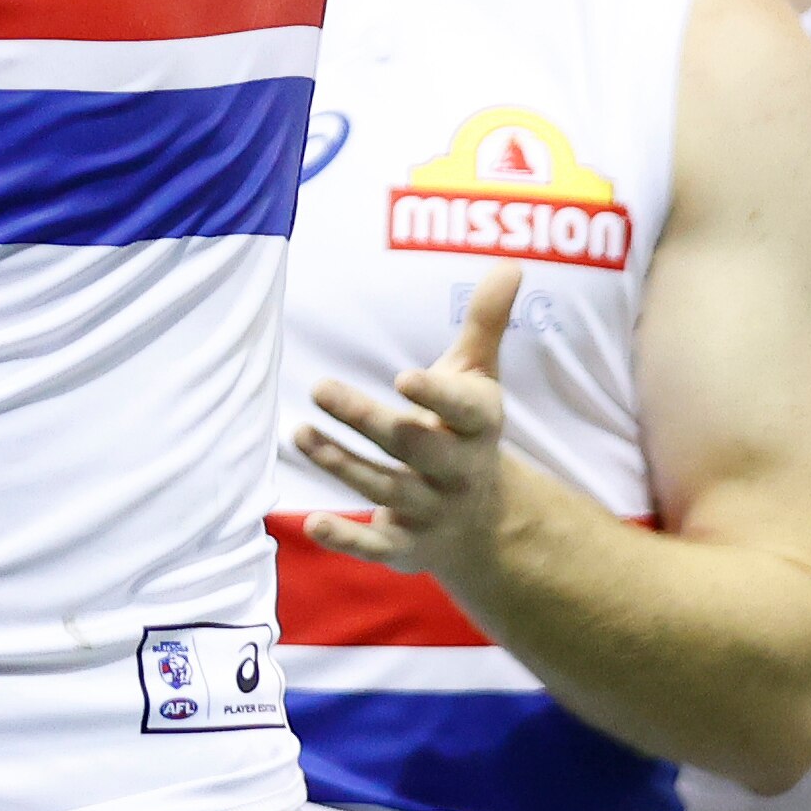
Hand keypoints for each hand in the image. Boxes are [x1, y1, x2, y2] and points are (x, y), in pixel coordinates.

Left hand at [297, 265, 521, 588]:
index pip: (464, 409)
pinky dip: (348, 540)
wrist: (487, 522)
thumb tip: (510, 264)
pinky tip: (313, 524)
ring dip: (341, 463)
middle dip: (367, 420)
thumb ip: (486, 325)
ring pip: (384, 489)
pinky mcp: (405, 547)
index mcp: (477, 426)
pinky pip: (376, 547)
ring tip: (300, 434)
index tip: (403, 376)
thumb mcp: (479, 379)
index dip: (437, 394)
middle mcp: (456, 470)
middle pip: (411, 445)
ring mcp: (431, 511)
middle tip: (320, 387)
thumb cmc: (467, 429)